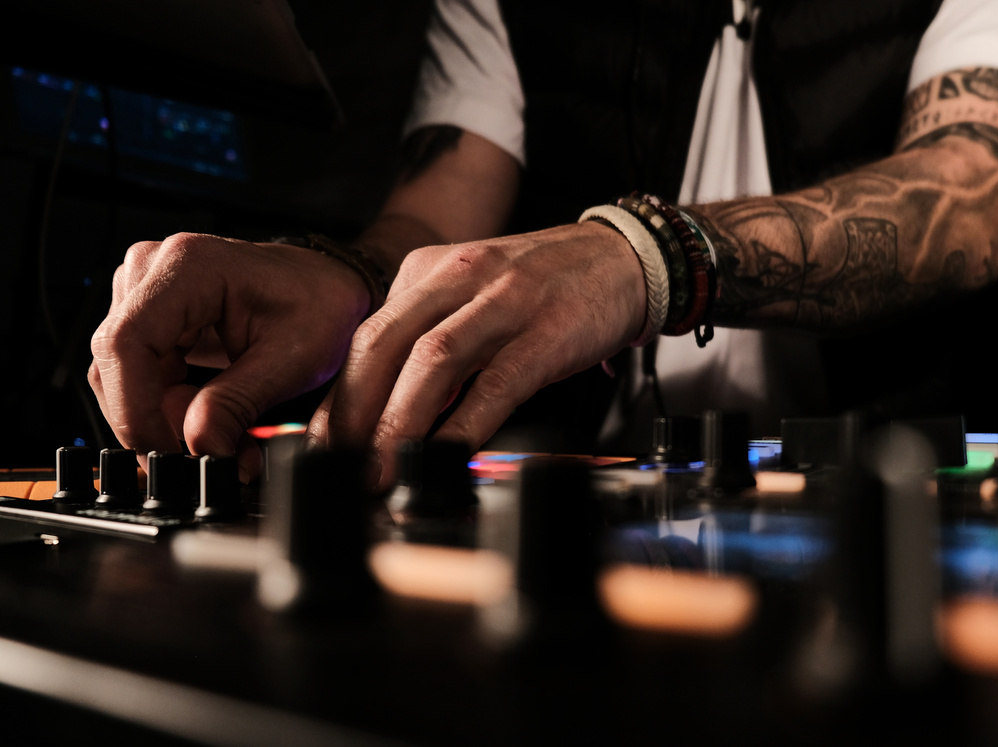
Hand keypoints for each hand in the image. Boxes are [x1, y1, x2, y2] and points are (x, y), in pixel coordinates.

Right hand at [88, 233, 368, 479]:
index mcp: (189, 266)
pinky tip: (213, 420)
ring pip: (124, 377)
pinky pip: (139, 375)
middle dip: (158, 421)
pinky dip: (171, 408)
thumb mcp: (290, 361)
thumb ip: (237, 404)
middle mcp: (154, 270)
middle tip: (211, 452)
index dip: (134, 406)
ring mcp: (146, 291)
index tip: (163, 448)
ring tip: (226, 437)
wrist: (330, 288)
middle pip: (117, 364)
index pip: (126, 342)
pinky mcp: (152, 317)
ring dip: (167, 419)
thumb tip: (198, 446)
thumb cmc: (319, 305)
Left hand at [306, 220, 646, 487]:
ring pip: (432, 362)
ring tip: (381, 468)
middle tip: (336, 461)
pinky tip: (445, 455)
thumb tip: (386, 410)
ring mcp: (504, 302)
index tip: (323, 441)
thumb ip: (428, 338)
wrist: (622, 257)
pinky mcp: (546, 333)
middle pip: (383, 344)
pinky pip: (496, 384)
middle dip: (352, 411)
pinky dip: (464, 425)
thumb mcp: (471, 293)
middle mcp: (459, 277)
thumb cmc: (544, 285)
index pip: (367, 335)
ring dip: (398, 422)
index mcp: (429, 269)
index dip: (339, 395)